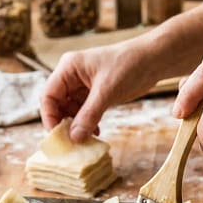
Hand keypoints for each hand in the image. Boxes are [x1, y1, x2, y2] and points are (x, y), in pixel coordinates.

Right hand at [39, 39, 159, 140]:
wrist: (153, 59)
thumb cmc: (129, 66)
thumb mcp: (107, 92)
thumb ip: (89, 115)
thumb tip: (74, 138)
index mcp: (68, 68)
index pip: (48, 96)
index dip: (49, 117)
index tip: (58, 136)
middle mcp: (71, 76)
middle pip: (57, 104)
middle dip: (63, 123)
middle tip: (71, 142)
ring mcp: (83, 85)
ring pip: (70, 110)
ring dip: (76, 126)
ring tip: (84, 140)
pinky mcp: (95, 93)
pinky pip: (83, 111)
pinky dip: (86, 123)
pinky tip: (94, 132)